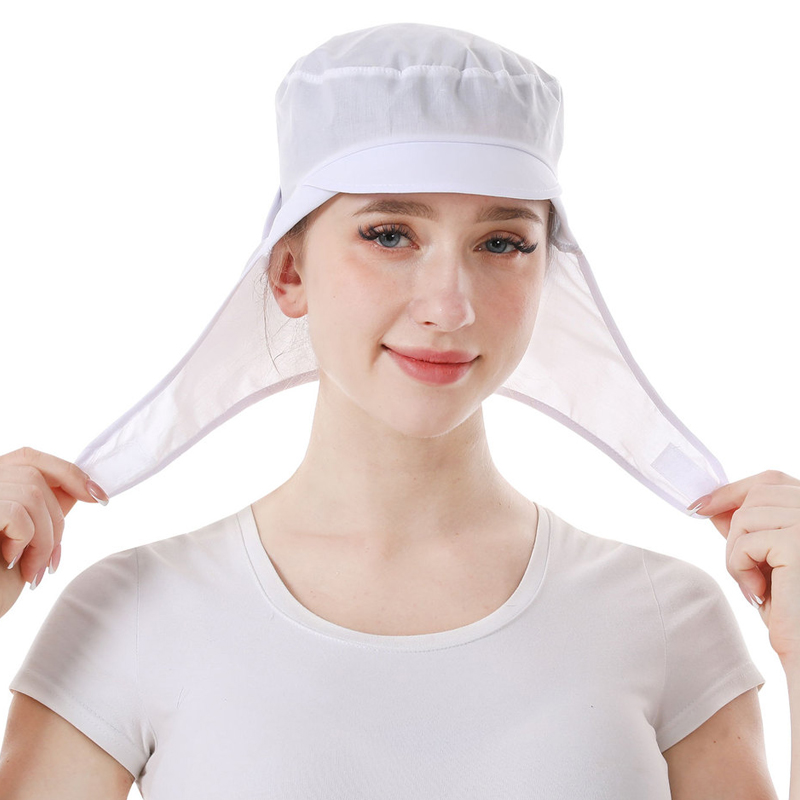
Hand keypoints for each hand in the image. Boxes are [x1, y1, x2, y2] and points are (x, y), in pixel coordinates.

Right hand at [0, 446, 107, 617]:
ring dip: (44, 538)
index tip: (98, 496)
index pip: (29, 458)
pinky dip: (26, 541)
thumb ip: (43, 508)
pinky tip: (12, 561)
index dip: (68, 473)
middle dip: (55, 522)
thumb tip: (81, 488)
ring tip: (33, 569)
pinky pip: (17, 514)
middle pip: (37, 478)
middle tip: (50, 559)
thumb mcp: (25, 537)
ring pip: (33, 496)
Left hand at [688, 469, 799, 664]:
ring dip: (737, 553)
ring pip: (745, 517)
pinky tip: (758, 593)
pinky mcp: (798, 542)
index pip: (773, 481)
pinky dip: (739, 567)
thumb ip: (749, 531)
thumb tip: (713, 507)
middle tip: (743, 568)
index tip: (702, 505)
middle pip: (757, 495)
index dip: (734, 489)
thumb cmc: (792, 609)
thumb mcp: (766, 562)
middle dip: (735, 528)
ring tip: (755, 585)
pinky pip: (745, 542)